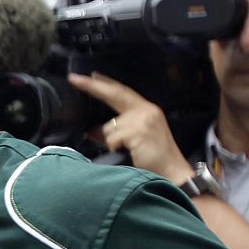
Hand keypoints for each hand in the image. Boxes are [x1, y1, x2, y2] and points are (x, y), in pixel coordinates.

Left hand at [67, 72, 190, 181]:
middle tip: (74, 79)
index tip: (91, 76)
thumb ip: (116, 131)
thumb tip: (92, 130)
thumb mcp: (135, 139)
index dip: (106, 83)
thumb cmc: (154, 159)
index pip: (123, 91)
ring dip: (111, 141)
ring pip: (109, 126)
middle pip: (114, 94)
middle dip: (92, 86)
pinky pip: (112, 138)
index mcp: (147, 110)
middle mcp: (146, 110)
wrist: (173, 173)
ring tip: (128, 150)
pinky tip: (129, 153)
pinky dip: (114, 148)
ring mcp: (143, 119)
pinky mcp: (138, 131)